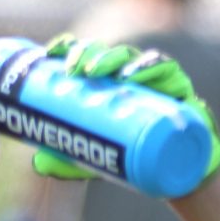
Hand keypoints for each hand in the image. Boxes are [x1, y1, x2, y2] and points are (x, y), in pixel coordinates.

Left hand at [28, 33, 219, 193]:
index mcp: (107, 83)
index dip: (68, 49)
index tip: (49, 54)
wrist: (180, 172)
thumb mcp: (98, 158)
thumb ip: (69, 161)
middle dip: (87, 53)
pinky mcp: (178, 86)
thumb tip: (39, 162)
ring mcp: (153, 78)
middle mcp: (128, 75)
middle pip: (105, 53)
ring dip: (111, 58)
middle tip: (72, 70)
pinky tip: (133, 75)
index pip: (86, 56)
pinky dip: (149, 67)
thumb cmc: (136, 155)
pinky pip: (165, 70)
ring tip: (95, 72)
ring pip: (130, 57)